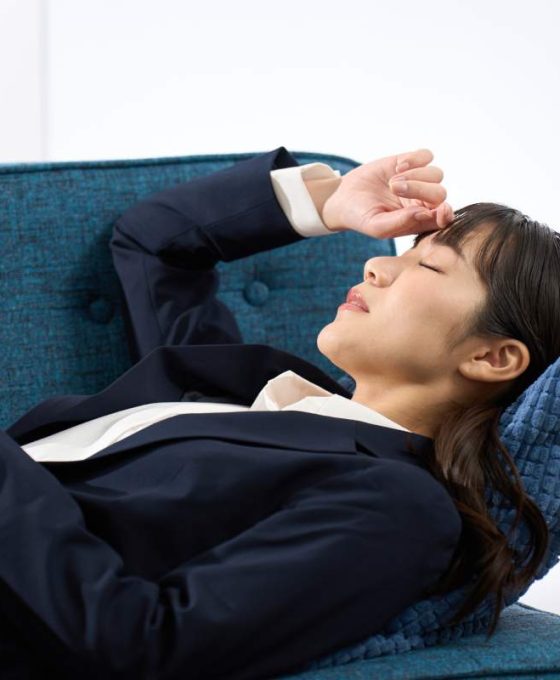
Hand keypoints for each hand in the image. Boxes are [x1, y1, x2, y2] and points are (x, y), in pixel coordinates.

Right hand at [321, 148, 453, 238]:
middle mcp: (423, 201)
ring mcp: (418, 181)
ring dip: (414, 176)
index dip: (445, 214)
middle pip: (440, 193)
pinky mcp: (410, 162)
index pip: (444, 219)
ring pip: (435, 174)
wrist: (344, 197)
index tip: (439, 210)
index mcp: (419, 221)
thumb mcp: (376, 226)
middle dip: (419, 189)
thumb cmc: (361, 217)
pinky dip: (414, 160)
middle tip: (394, 189)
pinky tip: (397, 167)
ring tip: (392, 182)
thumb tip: (424, 212)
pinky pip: (426, 156)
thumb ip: (400, 223)